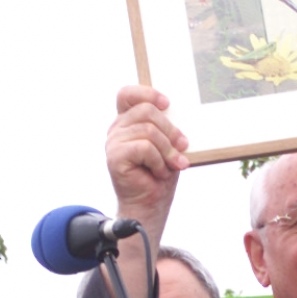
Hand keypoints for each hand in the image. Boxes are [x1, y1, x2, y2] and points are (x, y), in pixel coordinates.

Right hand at [107, 85, 188, 234]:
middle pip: (145, 110)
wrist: (150, 204)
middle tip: (182, 146)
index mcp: (127, 122)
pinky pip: (144, 147)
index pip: (127, 94)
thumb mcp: (167, 145)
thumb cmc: (160, 174)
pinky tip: (159, 172)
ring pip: (148, 130)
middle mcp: (117, 129)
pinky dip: (158, 161)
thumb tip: (176, 114)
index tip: (166, 104)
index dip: (147, 93)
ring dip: (167, 150)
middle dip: (170, 129)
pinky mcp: (115, 157)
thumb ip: (166, 127)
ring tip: (172, 165)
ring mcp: (114, 142)